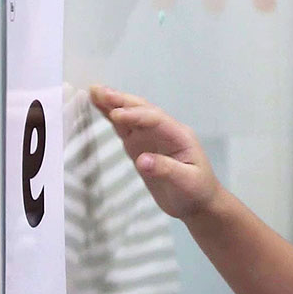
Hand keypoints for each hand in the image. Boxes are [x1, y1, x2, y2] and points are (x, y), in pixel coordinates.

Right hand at [90, 85, 221, 219]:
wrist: (198, 202)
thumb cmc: (196, 191)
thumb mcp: (186, 183)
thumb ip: (166, 170)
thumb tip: (142, 160)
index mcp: (179, 135)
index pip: (156, 120)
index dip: (136, 116)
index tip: (116, 116)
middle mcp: (165, 131)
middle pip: (143, 111)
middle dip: (121, 101)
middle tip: (98, 91)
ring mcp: (152, 138)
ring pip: (132, 116)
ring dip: (114, 104)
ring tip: (94, 91)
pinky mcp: (141, 147)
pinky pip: (125, 129)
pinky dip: (112, 118)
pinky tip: (100, 108)